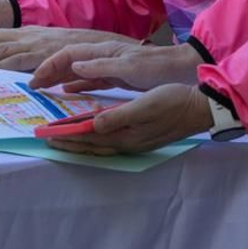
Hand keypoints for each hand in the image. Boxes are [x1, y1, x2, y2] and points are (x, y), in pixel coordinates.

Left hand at [0, 27, 135, 72]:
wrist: (114, 46)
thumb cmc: (88, 53)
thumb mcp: (60, 56)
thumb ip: (44, 66)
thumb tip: (33, 82)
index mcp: (33, 35)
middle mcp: (33, 36)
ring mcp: (41, 44)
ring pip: (4, 49)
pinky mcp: (49, 54)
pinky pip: (24, 59)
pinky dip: (7, 66)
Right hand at [30, 41, 201, 92]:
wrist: (180, 69)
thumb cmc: (156, 68)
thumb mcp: (129, 67)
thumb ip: (100, 66)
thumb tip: (72, 66)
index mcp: (103, 51)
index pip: (68, 54)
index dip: (50, 66)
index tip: (36, 80)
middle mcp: (102, 56)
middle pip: (69, 61)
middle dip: (50, 72)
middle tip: (33, 86)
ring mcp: (109, 66)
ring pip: (77, 71)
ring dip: (60, 78)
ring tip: (44, 89)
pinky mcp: (117, 76)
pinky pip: (90, 80)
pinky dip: (76, 85)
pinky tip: (68, 92)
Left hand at [47, 84, 211, 155]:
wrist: (200, 108)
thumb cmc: (173, 102)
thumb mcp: (145, 105)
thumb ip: (118, 116)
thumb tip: (93, 125)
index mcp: (127, 137)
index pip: (90, 139)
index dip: (68, 137)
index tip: (47, 134)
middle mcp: (129, 143)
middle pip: (92, 146)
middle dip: (69, 143)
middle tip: (47, 139)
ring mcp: (136, 141)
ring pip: (100, 145)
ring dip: (81, 141)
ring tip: (64, 136)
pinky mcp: (141, 136)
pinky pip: (110, 140)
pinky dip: (96, 137)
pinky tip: (92, 128)